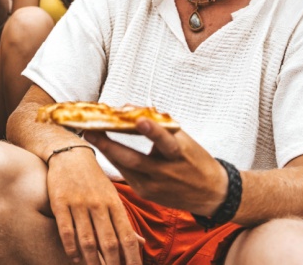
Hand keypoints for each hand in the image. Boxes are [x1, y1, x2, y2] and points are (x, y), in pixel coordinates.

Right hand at [46, 148, 142, 264]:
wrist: (69, 154)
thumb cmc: (94, 179)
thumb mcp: (112, 195)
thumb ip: (123, 220)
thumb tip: (140, 243)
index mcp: (114, 203)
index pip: (126, 236)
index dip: (131, 258)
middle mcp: (98, 204)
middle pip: (108, 242)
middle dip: (112, 264)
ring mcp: (78, 203)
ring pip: (87, 239)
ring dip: (92, 260)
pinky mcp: (60, 201)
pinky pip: (66, 230)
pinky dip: (71, 248)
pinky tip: (75, 258)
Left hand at [83, 119, 228, 216]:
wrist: (211, 193)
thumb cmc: (194, 159)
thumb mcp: (184, 139)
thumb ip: (159, 124)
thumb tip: (129, 108)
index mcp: (180, 155)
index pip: (166, 141)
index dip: (153, 131)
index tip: (139, 119)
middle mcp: (166, 173)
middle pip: (134, 160)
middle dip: (110, 145)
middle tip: (91, 130)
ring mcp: (154, 187)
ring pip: (125, 168)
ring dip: (107, 151)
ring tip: (91, 136)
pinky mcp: (146, 194)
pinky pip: (126, 174)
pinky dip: (115, 160)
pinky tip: (104, 148)